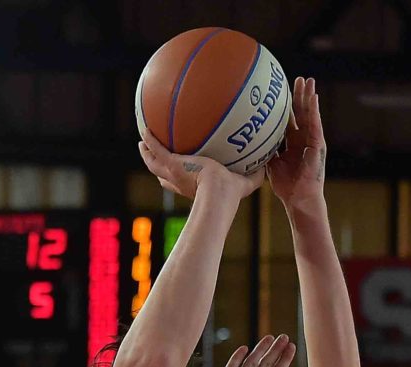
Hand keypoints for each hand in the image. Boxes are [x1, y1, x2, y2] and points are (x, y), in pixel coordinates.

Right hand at [139, 132, 262, 201]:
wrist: (218, 195)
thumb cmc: (232, 194)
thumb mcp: (247, 182)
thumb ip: (256, 173)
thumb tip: (268, 163)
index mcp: (194, 187)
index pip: (180, 184)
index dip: (175, 179)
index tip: (174, 171)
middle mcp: (180, 182)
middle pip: (163, 175)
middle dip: (157, 166)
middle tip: (153, 155)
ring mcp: (174, 174)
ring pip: (153, 163)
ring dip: (146, 154)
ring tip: (142, 141)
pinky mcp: (172, 165)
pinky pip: (156, 149)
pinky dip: (149, 140)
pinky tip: (145, 128)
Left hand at [267, 77, 326, 212]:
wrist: (299, 198)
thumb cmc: (286, 185)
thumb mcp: (271, 164)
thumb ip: (265, 150)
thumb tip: (249, 142)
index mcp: (293, 143)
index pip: (290, 119)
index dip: (286, 106)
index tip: (281, 91)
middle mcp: (303, 139)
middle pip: (301, 113)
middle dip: (299, 95)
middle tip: (298, 78)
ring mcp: (312, 141)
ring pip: (310, 114)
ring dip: (309, 97)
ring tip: (308, 81)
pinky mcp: (318, 145)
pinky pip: (316, 124)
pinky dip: (315, 110)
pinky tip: (314, 97)